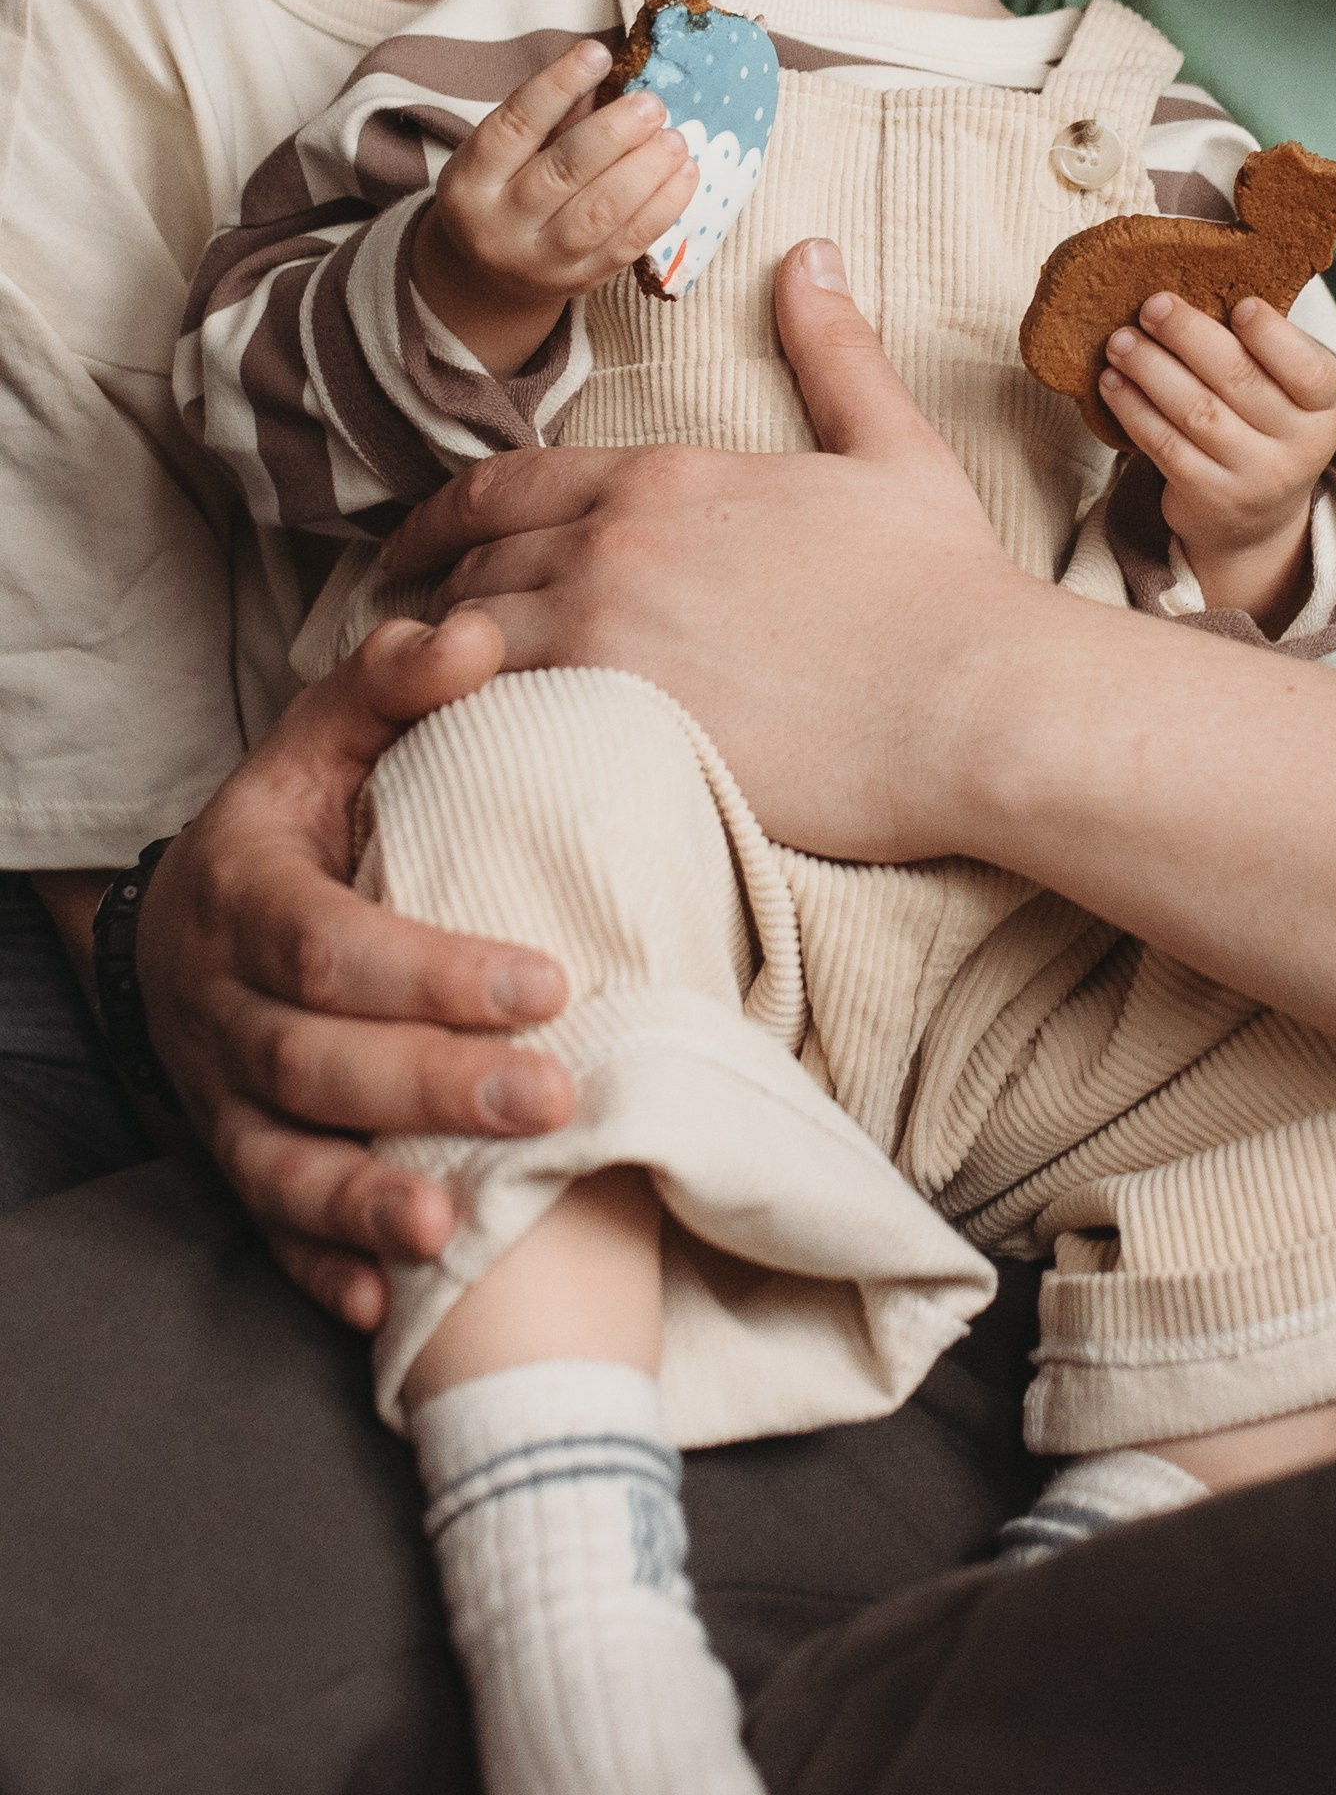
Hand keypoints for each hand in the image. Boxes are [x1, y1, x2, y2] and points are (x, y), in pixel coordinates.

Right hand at [138, 613, 575, 1330]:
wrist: (180, 918)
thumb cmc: (289, 820)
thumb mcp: (323, 736)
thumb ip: (392, 685)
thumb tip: (477, 635)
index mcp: (248, 894)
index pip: (332, 944)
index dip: (433, 972)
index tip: (547, 981)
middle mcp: (223, 1006)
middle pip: (318, 1061)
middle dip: (433, 1087)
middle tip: (554, 1101)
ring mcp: (219, 1093)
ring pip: (281, 1159)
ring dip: (367, 1199)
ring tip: (455, 1228)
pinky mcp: (230, 1155)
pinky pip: (265, 1223)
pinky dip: (319, 1265)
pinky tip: (381, 1303)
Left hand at [383, 239, 1050, 861]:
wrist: (973, 701)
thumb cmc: (943, 589)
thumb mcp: (890, 445)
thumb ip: (833, 350)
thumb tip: (811, 257)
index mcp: (666, 475)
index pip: (505, 485)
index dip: (445, 517)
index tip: (417, 548)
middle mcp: (615, 543)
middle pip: (471, 563)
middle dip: (432, 594)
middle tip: (412, 634)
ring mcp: (604, 636)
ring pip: (463, 644)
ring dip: (434, 668)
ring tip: (424, 700)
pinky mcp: (611, 724)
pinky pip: (488, 721)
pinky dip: (458, 729)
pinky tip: (457, 753)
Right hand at [413, 36, 696, 373]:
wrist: (491, 275)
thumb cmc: (505, 191)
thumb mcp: (506, 153)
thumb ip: (553, 115)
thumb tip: (608, 65)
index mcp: (472, 180)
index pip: (516, 125)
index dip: (558, 84)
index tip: (598, 52)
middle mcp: (501, 224)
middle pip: (563, 171)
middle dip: (615, 132)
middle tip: (652, 103)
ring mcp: (542, 260)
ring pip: (600, 212)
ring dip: (646, 170)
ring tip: (675, 138)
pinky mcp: (582, 280)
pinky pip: (629, 243)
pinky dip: (663, 205)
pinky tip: (684, 173)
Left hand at [1099, 292, 1335, 628]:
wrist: (1256, 520)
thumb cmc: (1264, 428)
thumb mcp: (1285, 393)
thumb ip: (1261, 349)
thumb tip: (1198, 284)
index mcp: (1323, 407)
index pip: (1308, 370)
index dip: (1274, 337)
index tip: (1240, 305)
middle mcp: (1298, 446)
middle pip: (1239, 381)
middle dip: (1189, 336)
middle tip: (1152, 305)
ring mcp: (1254, 477)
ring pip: (1195, 412)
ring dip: (1151, 369)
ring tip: (1120, 341)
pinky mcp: (1209, 497)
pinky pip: (1165, 445)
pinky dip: (1134, 409)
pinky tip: (1114, 382)